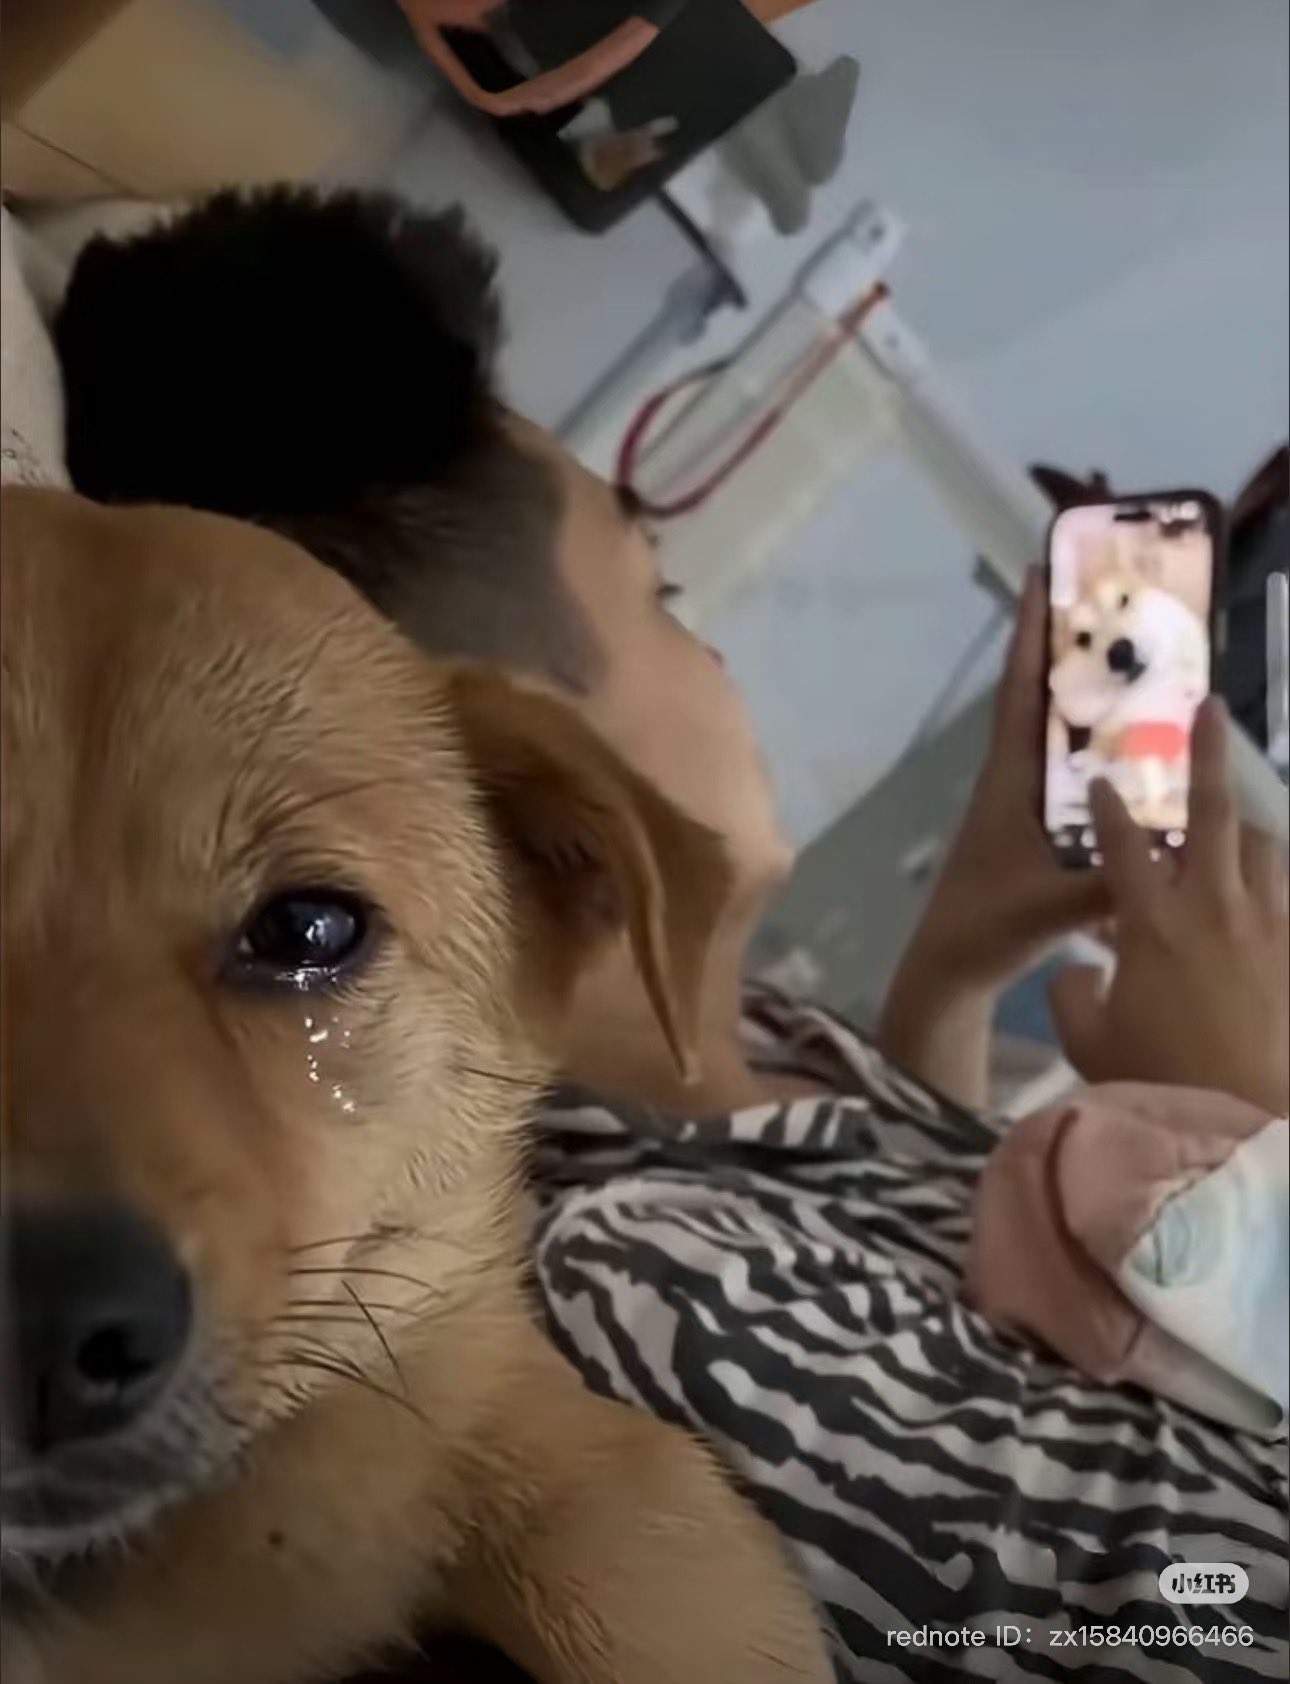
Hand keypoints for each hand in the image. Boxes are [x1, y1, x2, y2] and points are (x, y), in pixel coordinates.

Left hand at [876, 569, 1109, 1105]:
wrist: (952, 971)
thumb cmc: (987, 928)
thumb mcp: (1049, 904)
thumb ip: (1105, 883)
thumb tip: (1171, 857)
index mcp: (1009, 779)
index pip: (1022, 692)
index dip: (1032, 636)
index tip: (1041, 575)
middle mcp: (1015, 779)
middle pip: (1045, 698)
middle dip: (1072, 649)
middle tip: (1112, 599)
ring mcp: (1024, 803)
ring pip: (1060, 734)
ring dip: (1090, 696)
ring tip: (1136, 655)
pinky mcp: (1036, 830)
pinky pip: (1072, 772)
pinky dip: (1100, 750)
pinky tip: (1137, 747)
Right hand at [1049, 698, 1288, 1114]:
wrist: (1246, 1125)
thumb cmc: (1157, 1083)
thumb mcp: (1090, 1043)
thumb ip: (1074, 995)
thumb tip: (1081, 969)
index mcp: (1151, 924)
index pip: (1123, 846)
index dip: (1110, 809)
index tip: (1103, 781)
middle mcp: (1215, 908)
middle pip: (1212, 814)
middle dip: (1207, 755)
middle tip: (1210, 709)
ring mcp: (1270, 927)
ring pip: (1265, 849)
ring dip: (1246, 832)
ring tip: (1236, 831)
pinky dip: (1278, 889)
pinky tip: (1271, 898)